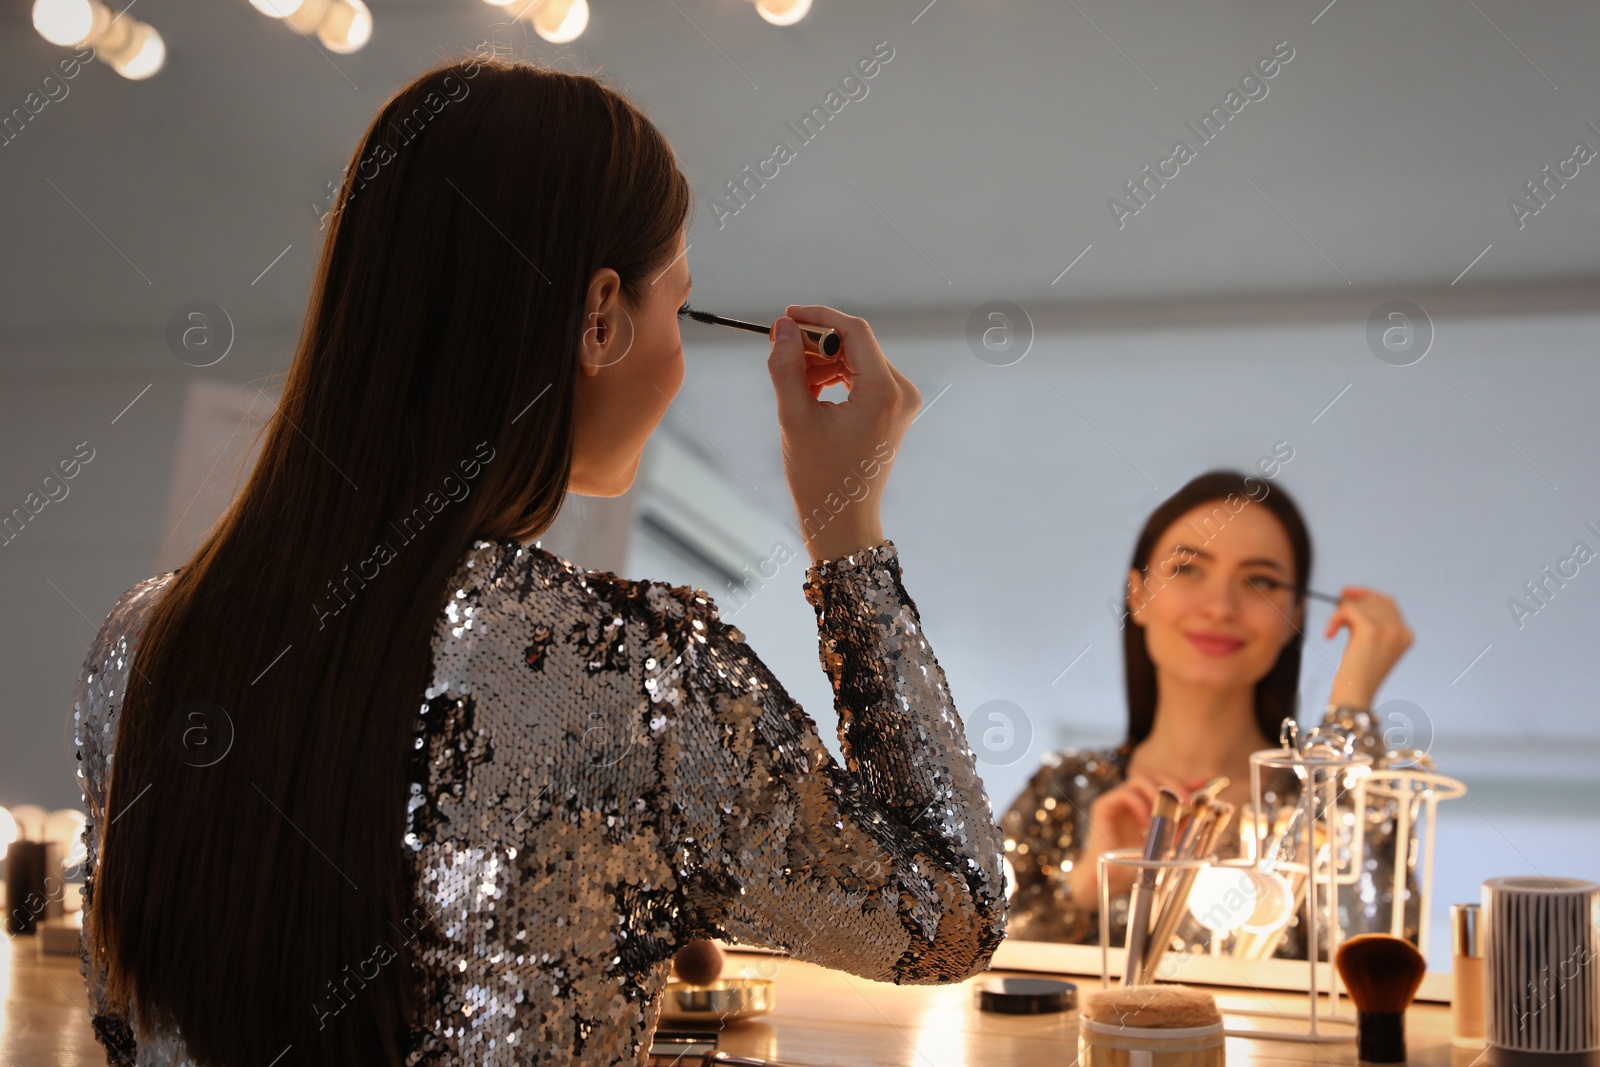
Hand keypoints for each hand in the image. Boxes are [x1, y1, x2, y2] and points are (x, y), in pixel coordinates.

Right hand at [766, 305, 920, 563]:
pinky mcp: (892, 409)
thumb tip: (782, 327)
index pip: (854, 331)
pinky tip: (809, 390)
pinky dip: (834, 376)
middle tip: (779, 348)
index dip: (818, 317)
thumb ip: (786, 367)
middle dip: (816, 342)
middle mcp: (901, 392)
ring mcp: (900, 401)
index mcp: (883, 393)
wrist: (843, 519)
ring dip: (822, 360)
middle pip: (856, 344)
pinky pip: (862, 376)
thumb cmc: (819, 477)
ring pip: (857, 358)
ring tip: (791, 379)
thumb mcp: (794, 417)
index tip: (786, 317)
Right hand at [1067, 772, 1206, 910]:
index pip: (1167, 784)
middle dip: (1174, 786)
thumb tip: (1200, 810)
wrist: (1112, 878)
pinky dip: (1140, 805)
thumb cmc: (1136, 862)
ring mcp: (1117, 799)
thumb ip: (1181, 825)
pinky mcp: (1104, 805)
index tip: (1205, 782)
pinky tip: (1146, 823)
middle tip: (1187, 802)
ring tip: (1167, 812)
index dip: (1185, 781)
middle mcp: (1131, 797)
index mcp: (1146, 804)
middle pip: (1155, 777)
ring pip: (1140, 780)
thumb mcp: (1167, 841)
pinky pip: (1125, 794)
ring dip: (1157, 793)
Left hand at [1324, 586, 1412, 708]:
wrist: (1355, 695)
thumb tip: (1347, 594)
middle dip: (1350, 604)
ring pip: (1358, 604)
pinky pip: (1348, 609)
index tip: (1345, 594)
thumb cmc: (1356, 674)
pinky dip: (1335, 619)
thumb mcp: (1369, 645)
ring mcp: (1389, 629)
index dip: (1366, 594)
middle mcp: (1401, 630)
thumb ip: (1368, 622)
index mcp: (1406, 635)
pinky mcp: (1371, 629)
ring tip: (1333, 631)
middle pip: (1372, 600)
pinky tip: (1330, 634)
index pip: (1388, 602)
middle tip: (1335, 618)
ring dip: (1340, 614)